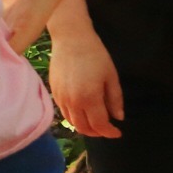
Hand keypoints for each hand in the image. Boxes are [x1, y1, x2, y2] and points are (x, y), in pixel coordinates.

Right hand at [47, 7, 123, 138]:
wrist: (71, 39)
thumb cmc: (96, 55)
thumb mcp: (111, 77)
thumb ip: (115, 99)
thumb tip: (118, 117)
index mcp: (89, 98)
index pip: (99, 125)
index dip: (109, 132)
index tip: (118, 133)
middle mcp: (72, 101)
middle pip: (83, 128)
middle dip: (97, 133)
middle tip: (107, 130)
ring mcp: (61, 97)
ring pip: (72, 122)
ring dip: (85, 127)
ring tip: (97, 122)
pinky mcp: (54, 92)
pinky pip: (64, 112)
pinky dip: (75, 117)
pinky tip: (84, 112)